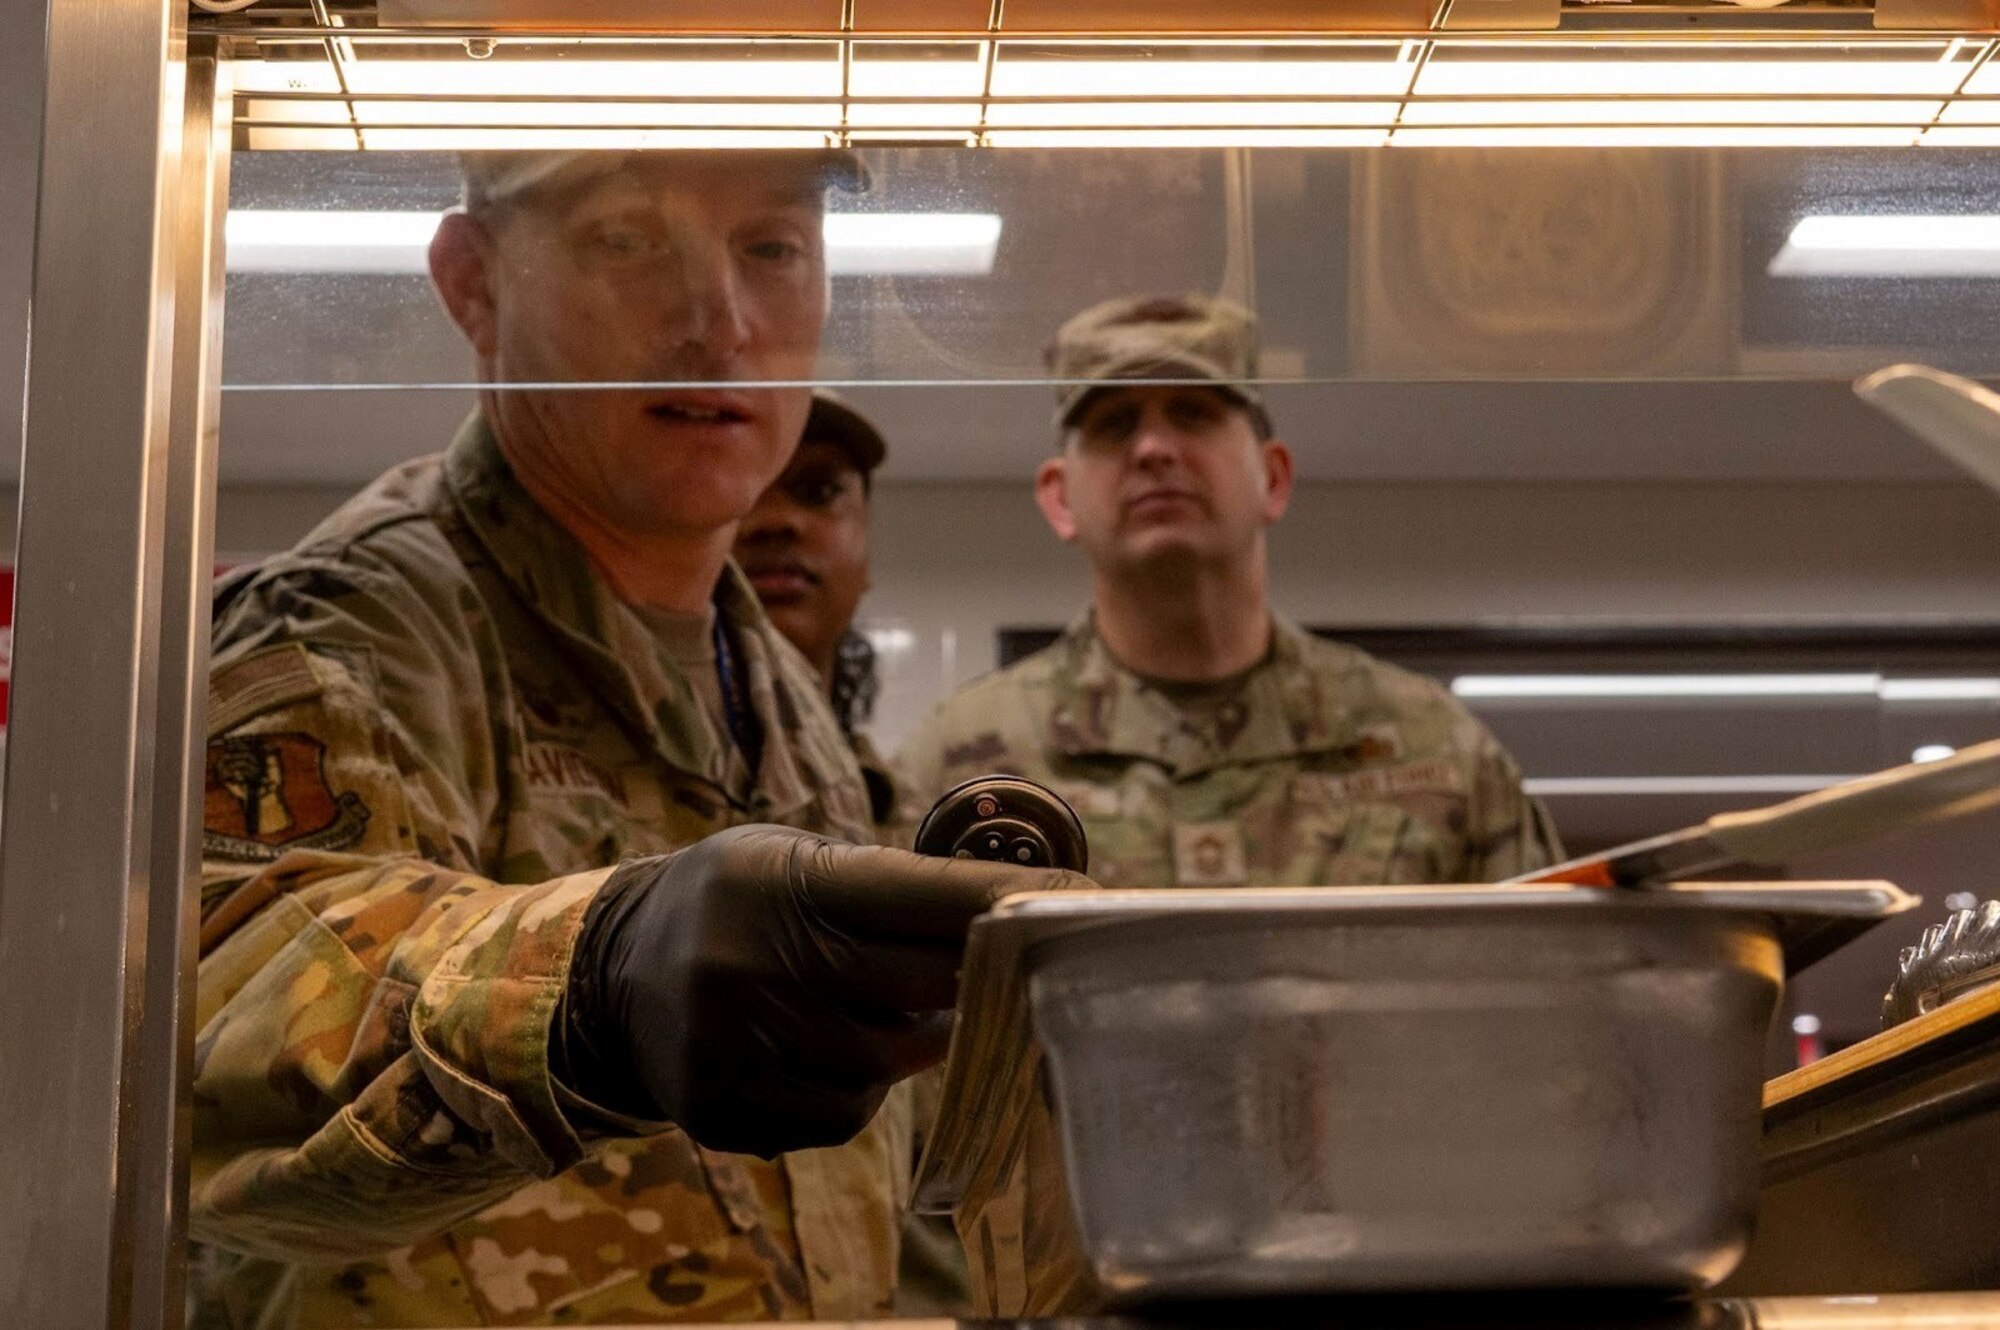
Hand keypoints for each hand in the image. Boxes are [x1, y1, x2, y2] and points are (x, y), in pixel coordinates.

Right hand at [562, 824, 1087, 1156]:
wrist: (609, 975)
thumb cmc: (733, 903)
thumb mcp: (790, 859)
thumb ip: (885, 885)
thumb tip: (1012, 909)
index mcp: (777, 882)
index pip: (916, 894)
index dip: (1002, 902)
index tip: (1079, 904)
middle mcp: (750, 961)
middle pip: (918, 986)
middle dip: (968, 977)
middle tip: (997, 964)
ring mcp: (734, 1043)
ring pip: (887, 1061)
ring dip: (912, 1037)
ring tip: (891, 1007)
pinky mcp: (725, 1107)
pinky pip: (844, 1112)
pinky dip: (862, 1086)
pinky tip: (835, 1050)